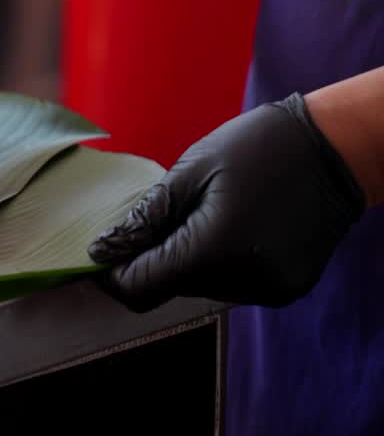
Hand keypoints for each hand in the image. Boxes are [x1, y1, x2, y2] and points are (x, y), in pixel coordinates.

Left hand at [88, 93, 365, 312]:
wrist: (335, 148)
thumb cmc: (259, 146)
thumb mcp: (191, 170)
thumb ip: (145, 217)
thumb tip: (100, 251)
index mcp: (215, 249)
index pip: (141, 288)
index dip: (111, 274)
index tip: (99, 250)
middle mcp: (244, 280)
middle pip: (168, 288)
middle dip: (150, 258)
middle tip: (156, 216)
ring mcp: (269, 289)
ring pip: (197, 288)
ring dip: (184, 259)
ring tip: (200, 213)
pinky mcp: (285, 288)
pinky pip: (229, 284)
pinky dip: (216, 262)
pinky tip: (230, 225)